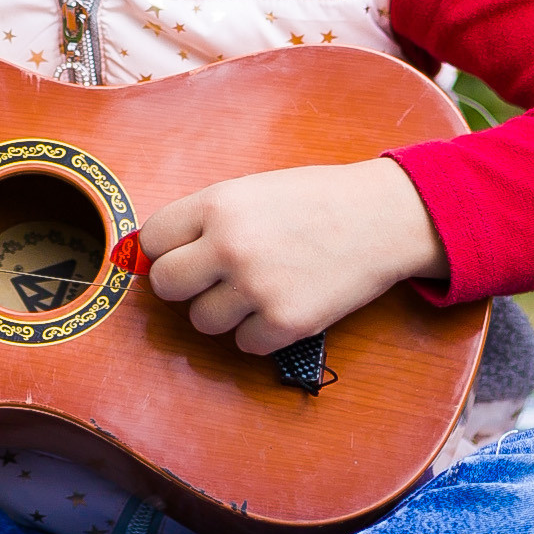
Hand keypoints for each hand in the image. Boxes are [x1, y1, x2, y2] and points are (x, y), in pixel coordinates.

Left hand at [138, 159, 446, 353]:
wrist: (380, 218)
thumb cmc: (316, 199)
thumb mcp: (252, 189)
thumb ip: (206, 218)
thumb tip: (154, 253)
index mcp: (218, 204)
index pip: (153, 240)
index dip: (164, 249)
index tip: (180, 254)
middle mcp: (229, 247)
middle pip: (167, 285)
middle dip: (185, 285)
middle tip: (211, 279)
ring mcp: (256, 289)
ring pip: (202, 321)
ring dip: (223, 312)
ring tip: (254, 289)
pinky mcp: (284, 324)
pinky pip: (244, 344)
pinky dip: (258, 333)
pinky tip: (280, 306)